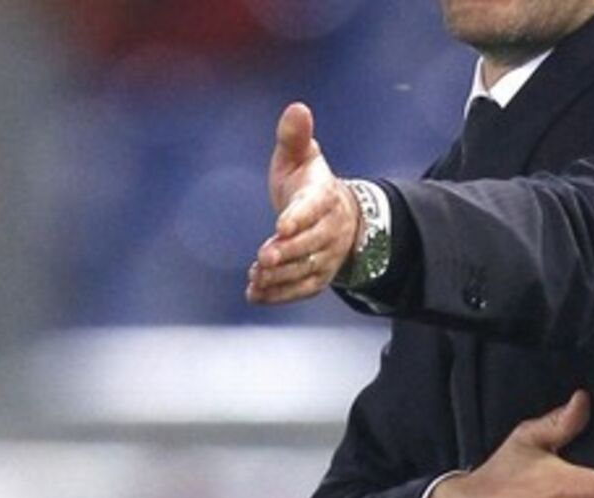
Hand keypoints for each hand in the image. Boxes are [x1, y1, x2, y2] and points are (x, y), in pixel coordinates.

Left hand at [246, 102, 358, 304]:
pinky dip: (280, 294)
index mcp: (324, 197)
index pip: (314, 208)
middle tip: (263, 259)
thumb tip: (297, 107)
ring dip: (281, 276)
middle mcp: (330, 229)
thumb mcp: (301, 157)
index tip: (280, 227)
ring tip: (256, 277)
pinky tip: (255, 294)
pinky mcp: (318, 276)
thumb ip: (295, 136)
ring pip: (307, 270)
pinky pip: (303, 289)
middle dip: (288, 253)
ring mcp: (327, 255)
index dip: (298, 218)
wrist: (338, 217)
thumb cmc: (309, 183)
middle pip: (312, 244)